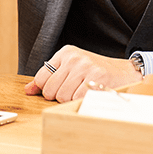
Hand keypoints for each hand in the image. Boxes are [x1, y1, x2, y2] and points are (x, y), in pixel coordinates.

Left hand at [23, 45, 141, 102]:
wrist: (125, 72)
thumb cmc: (95, 71)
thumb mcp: (71, 68)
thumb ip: (49, 77)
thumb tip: (27, 90)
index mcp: (65, 52)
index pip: (41, 77)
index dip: (47, 89)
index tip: (58, 88)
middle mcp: (74, 57)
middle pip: (50, 90)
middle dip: (59, 97)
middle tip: (74, 90)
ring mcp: (85, 66)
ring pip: (63, 97)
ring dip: (72, 100)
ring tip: (82, 91)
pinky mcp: (96, 77)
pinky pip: (77, 99)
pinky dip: (82, 101)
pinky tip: (90, 94)